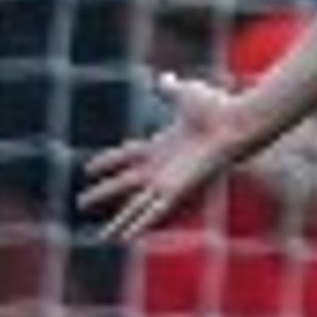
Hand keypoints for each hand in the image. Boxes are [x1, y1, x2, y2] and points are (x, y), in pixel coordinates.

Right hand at [79, 71, 255, 241]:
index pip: (126, 155)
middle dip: (103, 193)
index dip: (107, 161)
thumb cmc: (216, 108)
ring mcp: (168, 181)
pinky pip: (153, 212)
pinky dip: (138, 225)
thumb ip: (170, 89)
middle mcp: (162, 167)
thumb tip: (164, 78)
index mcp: (160, 145)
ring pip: (136, 206)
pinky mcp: (177, 191)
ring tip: (103, 236)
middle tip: (81, 203)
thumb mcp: (184, 95)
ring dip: (119, 221)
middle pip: (124, 184)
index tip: (88, 169)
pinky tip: (125, 238)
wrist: (235, 123)